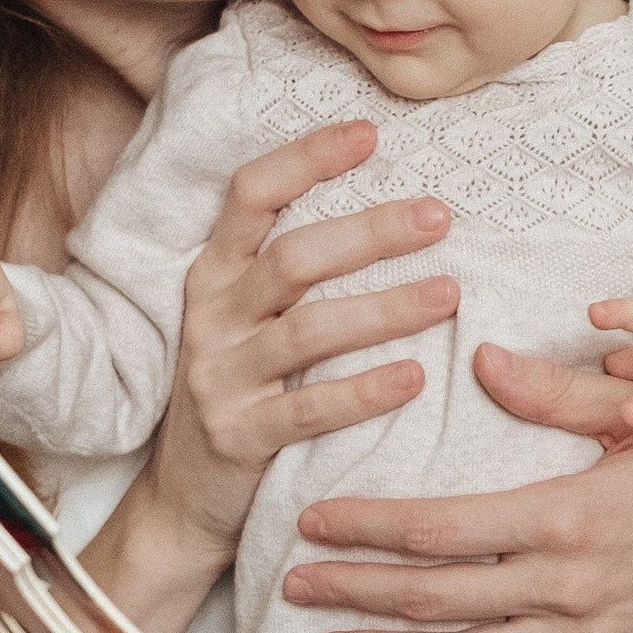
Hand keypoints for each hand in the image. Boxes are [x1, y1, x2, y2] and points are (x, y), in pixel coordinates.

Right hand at [139, 118, 461, 553]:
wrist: (184, 499)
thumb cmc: (240, 391)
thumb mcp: (245, 321)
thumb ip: (290, 272)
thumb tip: (389, 210)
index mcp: (213, 274)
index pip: (251, 194)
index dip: (306, 158)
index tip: (371, 134)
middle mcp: (211, 316)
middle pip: (293, 258)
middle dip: (370, 232)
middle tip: (439, 217)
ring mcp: (220, 377)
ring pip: (308, 330)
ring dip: (384, 309)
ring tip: (449, 295)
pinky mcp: (240, 437)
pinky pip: (310, 410)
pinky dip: (364, 392)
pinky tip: (415, 378)